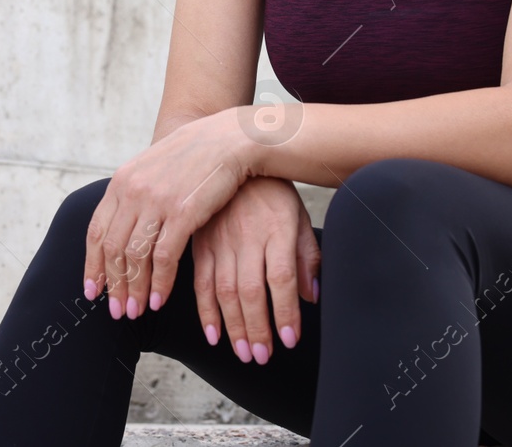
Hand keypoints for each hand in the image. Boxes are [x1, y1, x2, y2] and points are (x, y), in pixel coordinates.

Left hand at [82, 110, 252, 320]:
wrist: (227, 139)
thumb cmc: (193, 158)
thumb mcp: (153, 169)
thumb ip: (134, 195)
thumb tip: (121, 227)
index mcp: (121, 182)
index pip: (96, 231)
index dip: (92, 265)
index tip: (93, 291)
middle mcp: (133, 191)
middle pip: (113, 249)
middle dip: (113, 285)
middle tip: (116, 312)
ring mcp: (157, 201)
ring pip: (135, 257)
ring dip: (134, 290)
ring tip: (136, 313)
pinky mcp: (183, 212)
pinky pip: (164, 257)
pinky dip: (159, 283)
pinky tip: (159, 300)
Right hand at [192, 175, 319, 364]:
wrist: (230, 154)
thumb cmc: (271, 191)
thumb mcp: (297, 214)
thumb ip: (307, 255)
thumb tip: (311, 296)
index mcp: (276, 228)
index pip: (280, 277)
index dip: (284, 311)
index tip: (289, 339)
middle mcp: (246, 236)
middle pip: (250, 290)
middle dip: (257, 328)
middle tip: (263, 357)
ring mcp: (220, 240)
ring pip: (224, 291)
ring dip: (233, 327)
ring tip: (245, 353)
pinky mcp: (200, 243)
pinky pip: (200, 282)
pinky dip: (206, 311)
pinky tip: (214, 334)